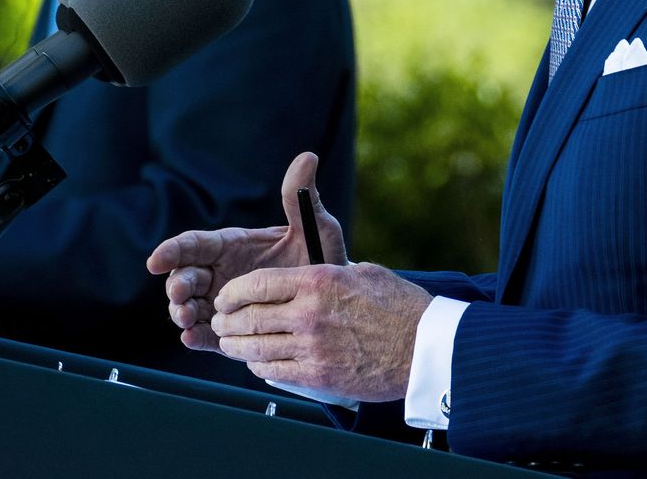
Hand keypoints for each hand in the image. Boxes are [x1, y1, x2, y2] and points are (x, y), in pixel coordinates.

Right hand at [145, 152, 346, 351]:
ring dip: (180, 312)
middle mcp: (220, 274)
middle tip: (180, 295)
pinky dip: (195, 337)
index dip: (171, 251)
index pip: (193, 245)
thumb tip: (307, 157)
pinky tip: (191, 339)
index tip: (156, 261)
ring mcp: (222, 304)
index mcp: (230, 246)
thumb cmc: (319, 260)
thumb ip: (300, 198)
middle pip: (184, 277)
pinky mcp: (230, 332)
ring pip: (188, 307)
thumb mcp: (312, 228)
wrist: (332, 304)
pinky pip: (206, 335)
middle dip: (176, 285)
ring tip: (186, 319)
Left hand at [209, 261, 429, 401]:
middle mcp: (308, 313)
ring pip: (255, 348)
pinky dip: (259, 367)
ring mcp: (311, 346)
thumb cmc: (401, 308)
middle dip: (226, 321)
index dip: (233, 293)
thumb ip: (331, 271)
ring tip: (229, 343)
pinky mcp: (318, 375)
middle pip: (248, 317)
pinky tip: (257, 362)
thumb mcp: (365, 273)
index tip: (225, 297)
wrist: (427, 348)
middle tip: (219, 322)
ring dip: (235, 346)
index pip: (256, 284)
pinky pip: (274, 372)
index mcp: (317, 280)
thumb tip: (312, 272)